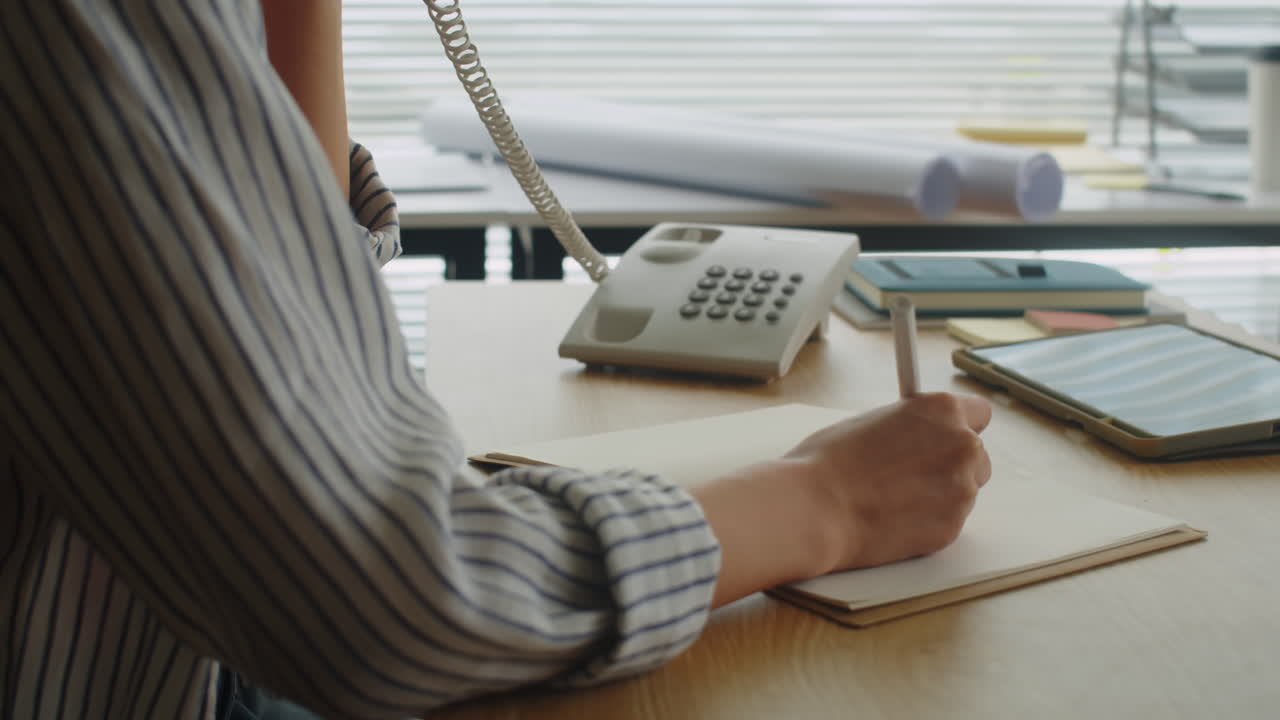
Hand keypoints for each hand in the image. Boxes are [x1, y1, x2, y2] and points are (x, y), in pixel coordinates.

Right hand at [782, 392, 991, 572]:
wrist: (815, 509)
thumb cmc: (828, 463)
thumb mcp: (869, 421)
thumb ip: (907, 426)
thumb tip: (914, 435)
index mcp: (941, 410)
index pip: (978, 412)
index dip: (958, 426)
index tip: (945, 435)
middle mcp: (961, 445)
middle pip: (975, 455)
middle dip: (950, 463)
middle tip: (913, 472)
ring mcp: (961, 489)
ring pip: (964, 490)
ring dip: (940, 493)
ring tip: (895, 498)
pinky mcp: (953, 527)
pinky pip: (949, 520)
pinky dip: (929, 521)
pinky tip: (894, 517)